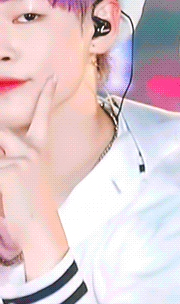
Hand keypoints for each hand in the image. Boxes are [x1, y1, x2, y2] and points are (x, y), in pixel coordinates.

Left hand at [0, 76, 67, 278]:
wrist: (39, 225)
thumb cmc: (31, 201)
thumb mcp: (27, 173)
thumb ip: (15, 154)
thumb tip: (4, 140)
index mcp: (40, 148)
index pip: (43, 115)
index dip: (45, 95)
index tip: (50, 78)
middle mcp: (33, 149)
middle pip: (2, 125)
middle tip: (3, 141)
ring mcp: (21, 158)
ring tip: (8, 173)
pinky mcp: (8, 170)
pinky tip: (5, 186)